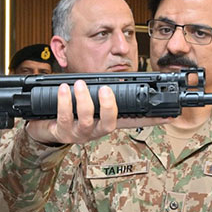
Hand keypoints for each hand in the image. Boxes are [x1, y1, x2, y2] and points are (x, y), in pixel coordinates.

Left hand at [25, 81, 167, 143]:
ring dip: (83, 100)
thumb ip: (102, 92)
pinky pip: (65, 117)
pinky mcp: (62, 132)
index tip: (168, 115)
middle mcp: (96, 130)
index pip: (132, 121)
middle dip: (110, 106)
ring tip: (78, 84)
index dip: (151, 120)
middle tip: (106, 89)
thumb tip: (117, 78)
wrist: (42, 127)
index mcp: (106, 121)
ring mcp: (79, 133)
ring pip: (87, 119)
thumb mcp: (88, 102)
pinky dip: (64, 101)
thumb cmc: (68, 111)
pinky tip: (63, 89)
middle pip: (110, 123)